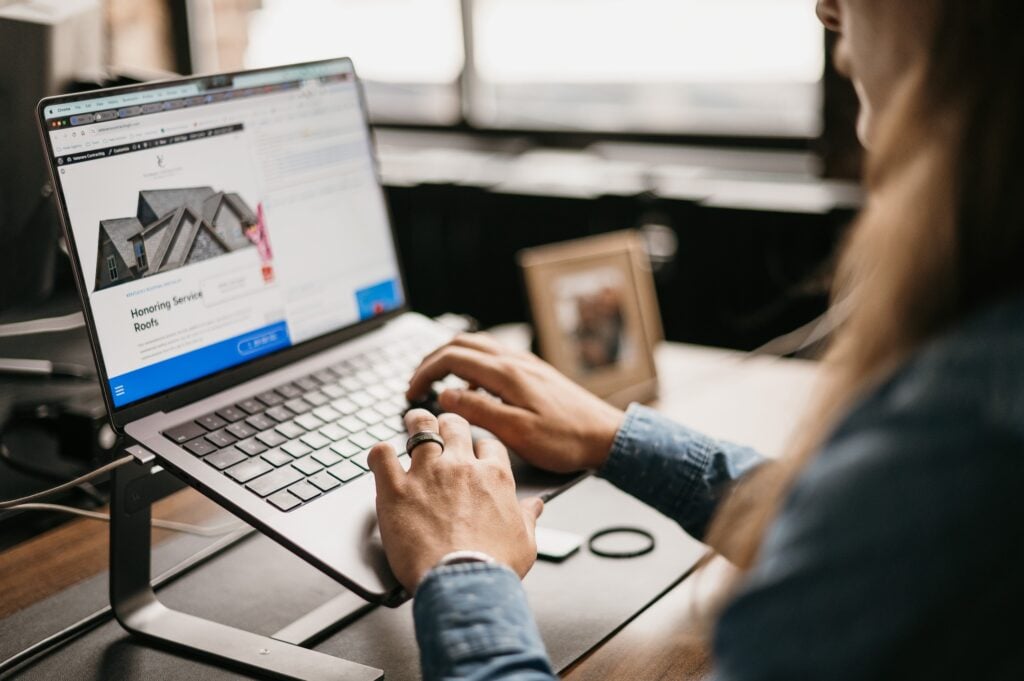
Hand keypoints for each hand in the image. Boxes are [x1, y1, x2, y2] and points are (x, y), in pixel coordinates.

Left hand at [368, 408, 543, 592]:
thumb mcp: (524, 540)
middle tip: (440, 428)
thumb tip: (536, 506)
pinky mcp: (396, 489)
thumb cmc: (495, 565)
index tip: (474, 453)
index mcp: (494, 477)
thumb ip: (527, 517)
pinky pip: (381, 455)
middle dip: (448, 424)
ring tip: (411, 422)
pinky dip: (379, 454)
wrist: (464, 582)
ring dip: (415, 423)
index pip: (488, 445)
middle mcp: (461, 466)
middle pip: (454, 425)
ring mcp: (427, 473)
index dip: (480, 446)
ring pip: (420, 427)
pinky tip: (380, 458)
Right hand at [406, 333, 625, 472]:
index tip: (411, 392)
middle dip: (432, 361)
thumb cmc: (566, 440)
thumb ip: (479, 412)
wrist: (607, 436)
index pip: (452, 357)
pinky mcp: (534, 372)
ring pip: (478, 347)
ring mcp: (526, 363)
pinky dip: (472, 367)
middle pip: (461, 344)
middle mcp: (515, 361)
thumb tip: (445, 397)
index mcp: (507, 373)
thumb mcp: (517, 433)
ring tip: (437, 384)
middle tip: (416, 384)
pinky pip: (494, 358)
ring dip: (451, 360)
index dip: (425, 372)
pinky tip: (473, 392)